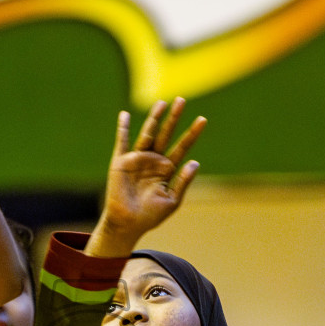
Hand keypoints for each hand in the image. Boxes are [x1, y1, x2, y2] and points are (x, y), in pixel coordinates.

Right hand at [86, 99, 205, 256]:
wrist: (128, 225)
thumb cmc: (150, 216)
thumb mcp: (172, 200)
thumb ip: (183, 181)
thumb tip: (195, 161)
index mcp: (167, 169)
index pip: (183, 146)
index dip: (192, 134)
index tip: (203, 120)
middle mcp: (153, 160)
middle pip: (166, 134)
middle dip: (174, 118)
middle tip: (182, 100)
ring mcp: (137, 159)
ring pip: (148, 134)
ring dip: (154, 118)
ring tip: (162, 103)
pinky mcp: (121, 162)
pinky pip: (122, 142)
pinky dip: (123, 129)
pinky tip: (125, 115)